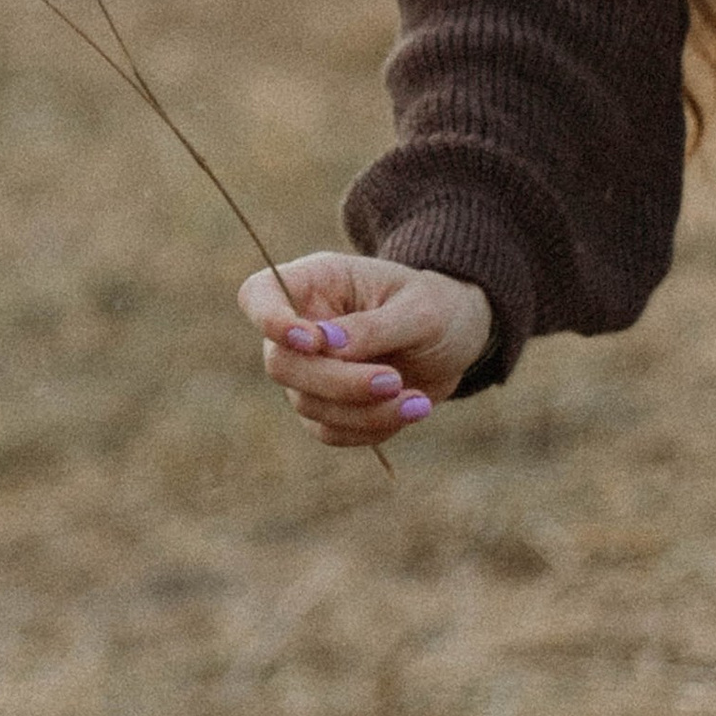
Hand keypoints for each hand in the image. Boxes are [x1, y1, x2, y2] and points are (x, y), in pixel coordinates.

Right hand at [236, 252, 495, 449]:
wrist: (458, 338)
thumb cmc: (438, 307)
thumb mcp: (419, 309)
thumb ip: (372, 326)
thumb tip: (326, 345)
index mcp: (315, 283)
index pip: (257, 296)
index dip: (269, 320)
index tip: (312, 341)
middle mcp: (302, 326)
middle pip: (281, 364)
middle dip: (337, 382)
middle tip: (392, 380)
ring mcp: (310, 371)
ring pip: (307, 405)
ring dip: (364, 411)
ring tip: (417, 401)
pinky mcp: (328, 407)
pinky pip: (330, 432)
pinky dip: (371, 428)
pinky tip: (411, 410)